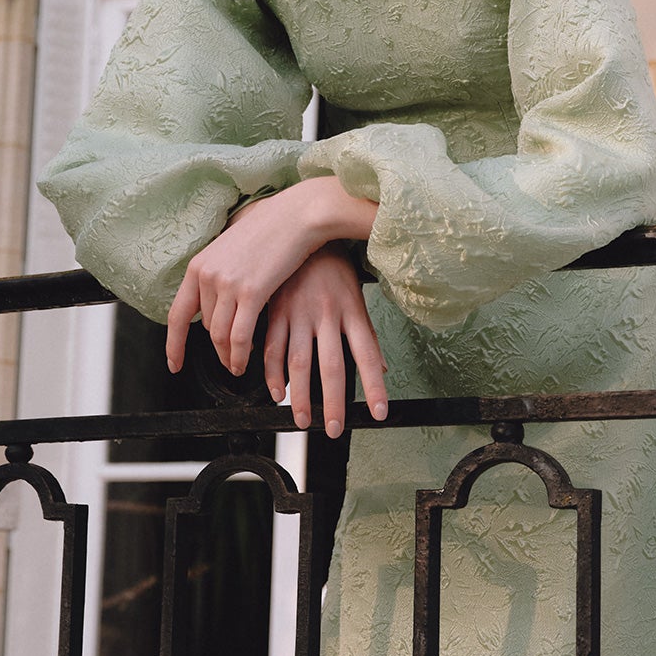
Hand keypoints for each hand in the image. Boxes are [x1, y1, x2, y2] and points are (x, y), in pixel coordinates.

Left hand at [165, 176, 376, 376]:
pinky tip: (245, 364)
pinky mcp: (252, 292)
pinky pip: (240, 337)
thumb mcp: (232, 251)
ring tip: (238, 367)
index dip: (174, 344)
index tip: (175, 363)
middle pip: (205, 329)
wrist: (297, 215)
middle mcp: (207, 275)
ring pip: (220, 337)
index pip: (178, 314)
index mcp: (199, 265)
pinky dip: (240, 356)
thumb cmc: (271, 231)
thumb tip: (214, 303)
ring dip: (229, 357)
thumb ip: (219, 275)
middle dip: (216, 351)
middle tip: (228, 362)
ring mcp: (228, 284)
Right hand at [264, 245, 387, 435]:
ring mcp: (299, 312)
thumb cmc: (332, 266)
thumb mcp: (356, 296)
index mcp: (352, 310)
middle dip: (333, 403)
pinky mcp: (276, 310)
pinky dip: (273, 374)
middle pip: (333, 367)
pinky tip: (277, 392)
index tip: (378, 413)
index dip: (374, 386)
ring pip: (299, 363)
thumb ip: (366, 335)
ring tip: (302, 421)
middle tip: (334, 429)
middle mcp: (327, 314)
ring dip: (300, 397)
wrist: (300, 226)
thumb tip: (383, 368)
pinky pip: (272, 348)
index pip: (368, 355)